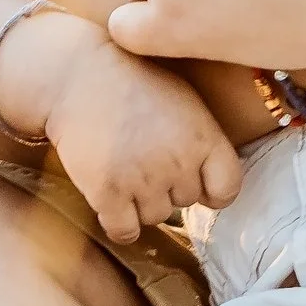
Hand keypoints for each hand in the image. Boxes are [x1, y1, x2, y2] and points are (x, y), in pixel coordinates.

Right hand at [41, 34, 244, 242]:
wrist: (79, 74)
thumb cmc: (134, 83)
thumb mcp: (185, 101)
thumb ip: (202, 140)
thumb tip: (210, 184)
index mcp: (204, 137)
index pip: (227, 188)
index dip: (212, 190)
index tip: (196, 182)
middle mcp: (179, 162)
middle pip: (185, 202)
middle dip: (168, 187)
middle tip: (144, 159)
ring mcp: (143, 180)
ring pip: (154, 218)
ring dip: (141, 203)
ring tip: (124, 169)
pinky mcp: (107, 193)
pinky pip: (124, 231)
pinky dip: (118, 222)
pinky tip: (111, 200)